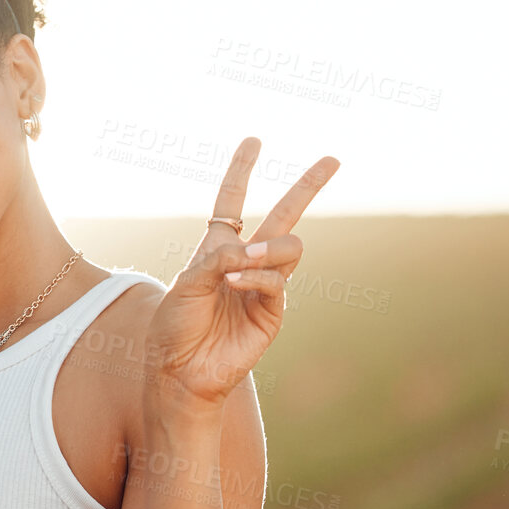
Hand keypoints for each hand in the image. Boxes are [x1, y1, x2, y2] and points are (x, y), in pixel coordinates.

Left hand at [148, 138, 338, 408]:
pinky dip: (256, 277)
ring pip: (289, 246)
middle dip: (309, 186)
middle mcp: (245, 261)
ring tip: (238, 267)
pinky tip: (235, 284)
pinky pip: (277, 280)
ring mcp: (264, 284)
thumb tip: (254, 248)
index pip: (232, 202)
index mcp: (217, 248)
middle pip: (284, 215)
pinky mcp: (274, 310)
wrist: (181, 368)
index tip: (254, 140)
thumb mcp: (186, 282)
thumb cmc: (175, 325)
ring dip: (267, 250)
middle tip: (333, 159)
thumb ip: (217, 258)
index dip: (241, 170)